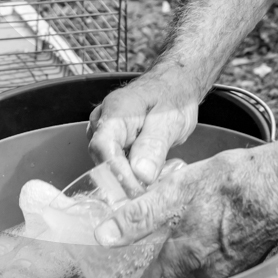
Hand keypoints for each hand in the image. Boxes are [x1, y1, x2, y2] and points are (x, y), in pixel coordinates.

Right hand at [87, 68, 200, 184]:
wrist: (175, 86)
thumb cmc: (174, 97)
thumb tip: (140, 175)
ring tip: (152, 183)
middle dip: (123, 180)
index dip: (117, 173)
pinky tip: (147, 175)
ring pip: (108, 163)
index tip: (136, 191)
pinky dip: (130, 173)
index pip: (103, 146)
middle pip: (102, 158)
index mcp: (116, 110)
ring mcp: (105, 131)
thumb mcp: (171, 120)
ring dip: (128, 178)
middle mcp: (103, 120)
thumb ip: (155, 145)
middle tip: (149, 192)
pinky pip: (115, 162)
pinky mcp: (112, 141)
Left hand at [93, 133, 277, 277]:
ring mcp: (229, 277)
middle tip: (147, 261)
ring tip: (175, 251)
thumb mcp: (178, 188)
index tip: (125, 273)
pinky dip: (206, 270)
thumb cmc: (232, 181)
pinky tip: (206, 244)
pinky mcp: (246, 269)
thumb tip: (103, 235)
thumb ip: (139, 215)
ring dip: (182, 277)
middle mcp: (206, 277)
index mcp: (184, 259)